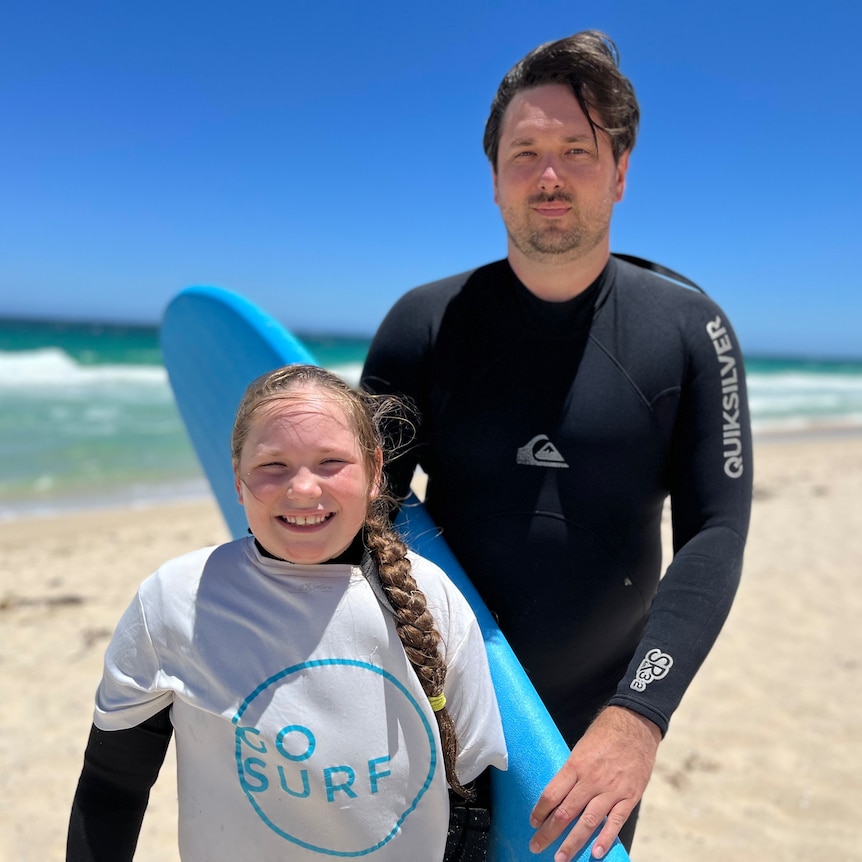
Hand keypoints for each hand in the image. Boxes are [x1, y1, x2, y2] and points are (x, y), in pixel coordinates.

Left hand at [528, 706, 660, 859]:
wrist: (635, 725)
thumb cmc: (605, 734)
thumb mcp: (581, 747)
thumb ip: (572, 771)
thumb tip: (560, 793)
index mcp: (576, 765)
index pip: (552, 793)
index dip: (540, 811)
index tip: (533, 822)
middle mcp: (591, 780)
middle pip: (566, 812)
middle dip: (549, 833)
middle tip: (536, 846)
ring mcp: (612, 790)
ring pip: (588, 822)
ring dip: (572, 843)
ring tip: (560, 858)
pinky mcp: (629, 796)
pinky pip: (616, 821)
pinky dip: (606, 838)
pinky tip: (597, 853)